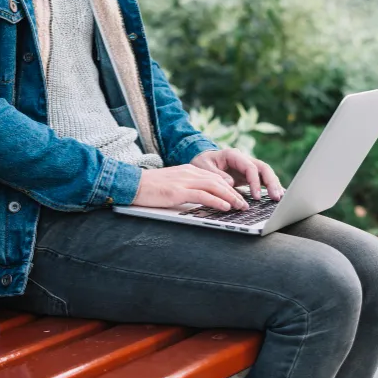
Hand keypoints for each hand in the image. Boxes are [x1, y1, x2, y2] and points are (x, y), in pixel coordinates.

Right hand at [132, 164, 249, 211]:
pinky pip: (203, 195)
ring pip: (214, 187)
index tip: (238, 197)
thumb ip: (187, 188)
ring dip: (230, 198)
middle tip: (245, 204)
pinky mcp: (178, 191)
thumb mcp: (172, 184)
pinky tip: (225, 207)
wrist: (132, 184)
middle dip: (234, 194)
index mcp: (188, 170)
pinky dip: (217, 201)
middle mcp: (189, 173)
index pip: (214, 178)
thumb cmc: (149, 188)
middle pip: (218, 182)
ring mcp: (184, 181)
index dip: (228, 188)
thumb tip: (201, 199)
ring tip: (240, 206)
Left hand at [191, 148, 282, 200]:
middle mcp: (244, 159)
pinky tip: (278, 194)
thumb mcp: (204, 167)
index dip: (255, 182)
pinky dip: (270, 186)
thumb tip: (231, 183)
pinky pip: (262, 179)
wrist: (202, 159)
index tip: (256, 196)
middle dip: (271, 182)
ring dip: (273, 185)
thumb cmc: (202, 162)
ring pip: (265, 173)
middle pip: (263, 168)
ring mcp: (248, 166)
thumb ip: (217, 175)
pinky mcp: (248, 175)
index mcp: (234, 155)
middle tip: (276, 197)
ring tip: (279, 198)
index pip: (250, 167)